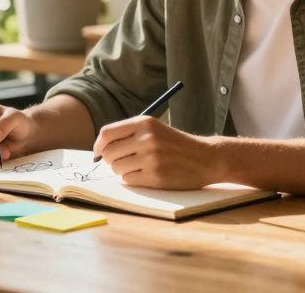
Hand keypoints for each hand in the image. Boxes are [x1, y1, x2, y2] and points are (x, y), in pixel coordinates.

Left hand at [92, 116, 221, 189]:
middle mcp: (146, 139)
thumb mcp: (154, 129)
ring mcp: (151, 158)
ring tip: (137, 167)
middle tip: (121, 161)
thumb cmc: (176, 144)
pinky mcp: (156, 176)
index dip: (98, 145)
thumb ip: (128, 134)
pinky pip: (129, 180)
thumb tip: (99, 148)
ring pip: (117, 168)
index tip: (98, 152)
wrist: (206, 158)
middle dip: (110, 160)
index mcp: (144, 123)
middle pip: (108, 152)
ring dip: (122, 170)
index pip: (107, 133)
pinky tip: (146, 174)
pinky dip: (133, 179)